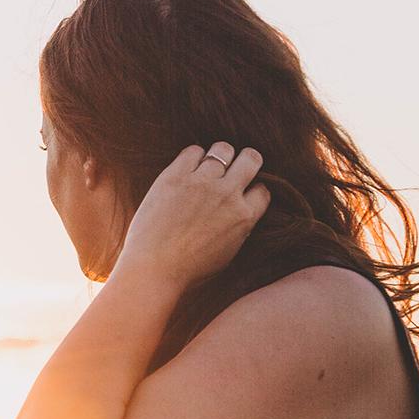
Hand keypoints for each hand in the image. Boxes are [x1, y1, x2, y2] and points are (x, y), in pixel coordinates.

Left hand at [115, 142, 270, 292]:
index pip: (263, 189)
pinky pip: (193, 150)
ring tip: (209, 166)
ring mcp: (202, 182)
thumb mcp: (228, 253)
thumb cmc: (189, 269)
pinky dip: (193, 156)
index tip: (243, 192)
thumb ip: (239, 228)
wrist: (154, 268)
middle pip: (251, 158)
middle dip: (247, 160)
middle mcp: (227, 194)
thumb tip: (243, 212)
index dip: (254, 188)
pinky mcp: (175, 175)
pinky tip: (188, 168)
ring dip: (219, 156)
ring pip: (222, 150)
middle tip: (234, 167)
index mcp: (244, 217)